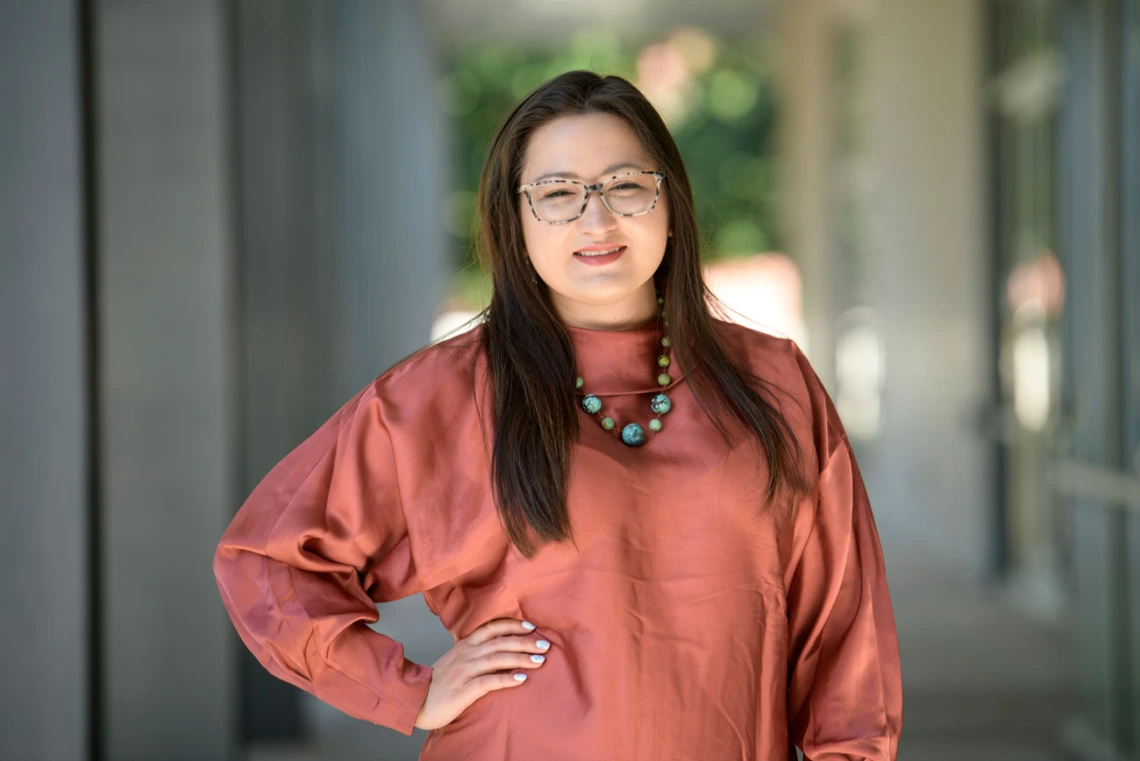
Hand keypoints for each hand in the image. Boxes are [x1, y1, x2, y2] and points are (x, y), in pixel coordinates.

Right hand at [414, 618, 550, 730]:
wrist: (416, 701)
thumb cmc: (439, 682)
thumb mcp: (456, 660)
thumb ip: (474, 652)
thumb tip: (499, 648)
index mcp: (465, 645)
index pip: (492, 628)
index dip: (513, 625)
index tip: (532, 626)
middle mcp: (467, 654)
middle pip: (500, 642)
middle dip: (525, 642)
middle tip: (545, 645)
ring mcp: (465, 671)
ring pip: (498, 659)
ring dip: (521, 658)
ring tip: (540, 660)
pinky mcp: (464, 690)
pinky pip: (489, 681)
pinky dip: (507, 678)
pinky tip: (522, 679)